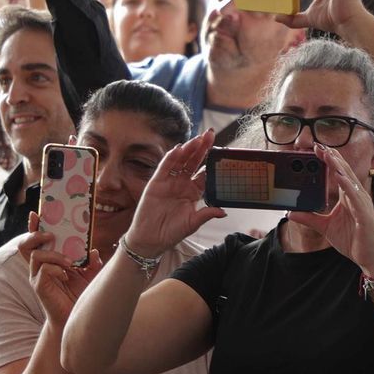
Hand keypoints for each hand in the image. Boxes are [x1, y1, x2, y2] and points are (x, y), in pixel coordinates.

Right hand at [20, 215, 99, 326]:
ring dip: (53, 254)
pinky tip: (66, 275)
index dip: (34, 226)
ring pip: (36, 255)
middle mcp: (39, 266)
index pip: (36, 239)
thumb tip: (94, 250)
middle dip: (35, 234)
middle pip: (25, 244)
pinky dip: (56, 268)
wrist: (74, 318)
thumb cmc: (79, 295)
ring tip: (69, 261)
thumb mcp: (90, 275)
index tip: (36, 214)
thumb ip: (92, 262)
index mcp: (49, 259)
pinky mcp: (39, 286)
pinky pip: (43, 270)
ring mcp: (37, 276)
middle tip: (50, 234)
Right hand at [124, 129, 224, 257]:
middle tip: (210, 134)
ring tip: (197, 139)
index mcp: (194, 192)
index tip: (221, 152)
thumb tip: (223, 211)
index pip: (205, 173)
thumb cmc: (172, 232)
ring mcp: (170, 182)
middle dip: (202, 148)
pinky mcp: (157, 182)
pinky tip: (179, 149)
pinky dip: (171, 158)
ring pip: (181, 161)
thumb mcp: (192, 223)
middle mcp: (182, 184)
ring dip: (189, 149)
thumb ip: (206, 214)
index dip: (212, 162)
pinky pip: (165, 167)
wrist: (151, 239)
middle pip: (194, 162)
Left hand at [289, 144, 373, 272]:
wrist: (367, 257)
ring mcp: (362, 205)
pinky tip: (340, 177)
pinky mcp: (365, 215)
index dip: (330, 160)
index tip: (317, 149)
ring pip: (350, 181)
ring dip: (339, 167)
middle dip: (332, 158)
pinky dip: (348, 186)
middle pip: (344, 172)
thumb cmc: (352, 240)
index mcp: (348, 197)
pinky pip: (356, 198)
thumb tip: (290, 212)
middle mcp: (356, 197)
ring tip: (329, 155)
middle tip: (319, 145)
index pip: (338, 173)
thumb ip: (309, 218)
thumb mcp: (325, 227)